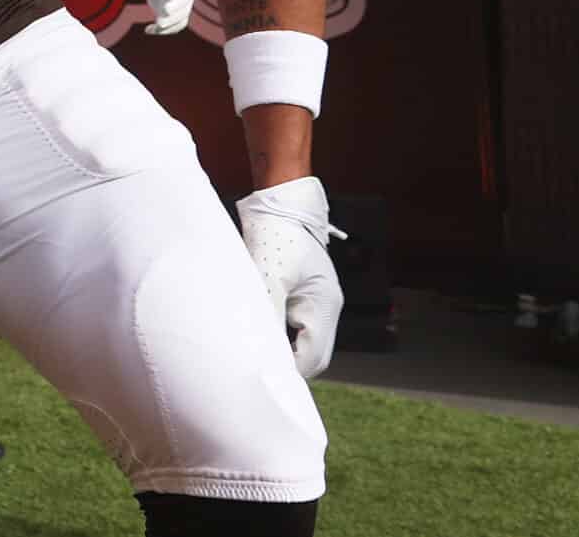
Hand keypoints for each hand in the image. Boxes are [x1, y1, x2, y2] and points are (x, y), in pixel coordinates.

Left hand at [128, 0, 196, 35]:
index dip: (176, 5)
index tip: (165, 10)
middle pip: (183, 13)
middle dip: (172, 20)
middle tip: (159, 24)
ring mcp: (181, 10)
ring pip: (179, 23)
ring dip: (167, 29)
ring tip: (151, 30)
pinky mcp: (173, 18)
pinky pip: (171, 28)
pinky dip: (160, 31)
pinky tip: (148, 30)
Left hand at [237, 176, 345, 377]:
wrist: (279, 204)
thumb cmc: (276, 236)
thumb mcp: (268, 276)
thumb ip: (267, 314)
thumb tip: (258, 350)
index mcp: (323, 307)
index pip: (313, 359)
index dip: (288, 372)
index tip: (261, 375)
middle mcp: (325, 308)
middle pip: (312, 356)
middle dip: (286, 364)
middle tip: (255, 367)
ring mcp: (316, 302)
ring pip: (303, 342)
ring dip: (281, 349)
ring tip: (253, 350)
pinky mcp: (303, 294)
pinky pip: (295, 326)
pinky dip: (279, 333)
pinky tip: (257, 330)